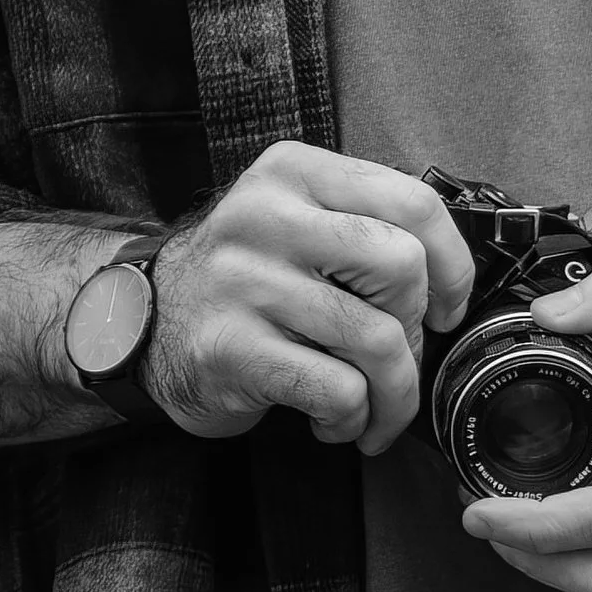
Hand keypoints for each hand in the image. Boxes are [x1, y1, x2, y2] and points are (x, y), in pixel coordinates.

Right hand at [144, 143, 475, 456]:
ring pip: (376, 340)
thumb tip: (450, 281)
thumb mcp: (294, 219)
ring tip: (372, 407)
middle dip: (415, 330)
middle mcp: (265, 217)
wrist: (139, 326)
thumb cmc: (242, 281)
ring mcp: (244, 282)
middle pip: (402, 268)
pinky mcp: (231, 348)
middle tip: (396, 358)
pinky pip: (338, 390)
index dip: (451, 264)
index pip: (412, 201)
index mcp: (293, 172)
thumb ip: (362, 225)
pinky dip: (352, 419)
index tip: (444, 306)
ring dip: (392, 395)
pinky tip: (332, 419)